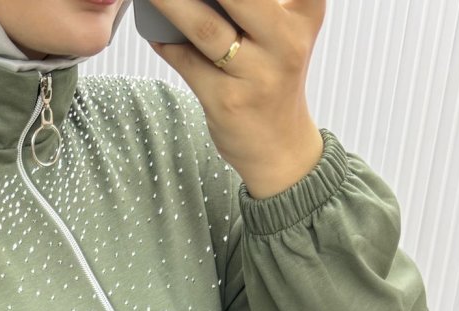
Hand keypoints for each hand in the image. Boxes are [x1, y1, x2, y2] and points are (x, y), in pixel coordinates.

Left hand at [147, 0, 326, 197]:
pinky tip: (153, 29)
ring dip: (171, 3)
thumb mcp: (286, 31)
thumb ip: (257, 6)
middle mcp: (285, 41)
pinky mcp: (226, 101)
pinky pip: (186, 63)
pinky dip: (165, 41)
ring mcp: (255, 74)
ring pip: (204, 27)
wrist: (280, 148)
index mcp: (305, 13)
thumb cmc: (275, 78)